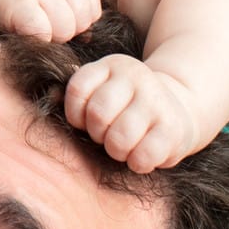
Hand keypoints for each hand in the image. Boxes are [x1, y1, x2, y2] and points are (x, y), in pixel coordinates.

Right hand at [0, 0, 101, 41]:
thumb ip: (73, 5)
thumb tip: (90, 36)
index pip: (93, 8)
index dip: (77, 22)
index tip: (55, 20)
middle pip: (83, 21)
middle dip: (66, 31)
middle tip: (43, 25)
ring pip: (66, 30)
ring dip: (51, 38)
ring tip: (33, 27)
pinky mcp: (20, 3)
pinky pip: (44, 33)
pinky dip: (36, 40)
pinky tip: (24, 30)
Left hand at [63, 53, 203, 172]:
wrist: (178, 111)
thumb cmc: (126, 108)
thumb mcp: (102, 91)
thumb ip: (76, 97)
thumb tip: (50, 96)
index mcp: (112, 66)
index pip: (78, 89)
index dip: (76, 115)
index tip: (86, 121)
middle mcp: (136, 77)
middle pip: (98, 114)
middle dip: (97, 134)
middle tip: (107, 136)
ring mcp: (157, 101)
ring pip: (120, 138)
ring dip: (117, 151)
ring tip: (124, 146)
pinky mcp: (174, 128)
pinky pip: (143, 156)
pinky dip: (137, 163)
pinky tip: (141, 154)